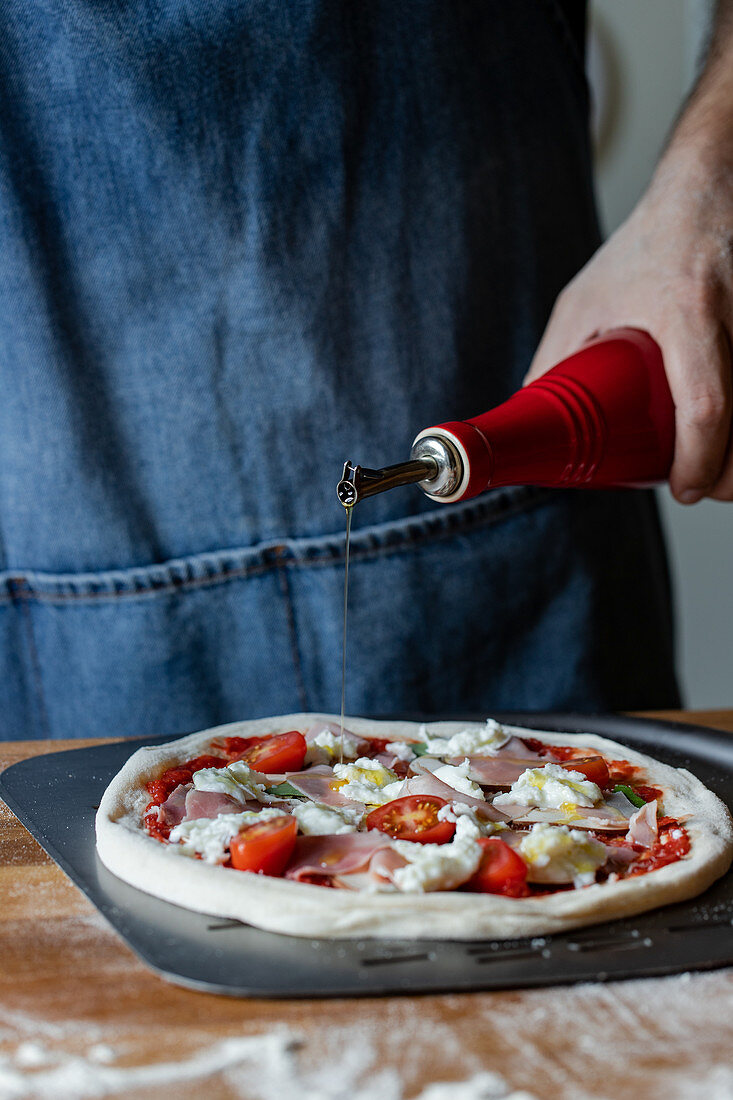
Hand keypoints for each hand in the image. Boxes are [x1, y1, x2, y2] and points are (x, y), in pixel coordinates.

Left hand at [525, 155, 732, 503]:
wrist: (709, 186)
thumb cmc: (644, 247)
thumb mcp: (584, 300)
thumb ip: (556, 358)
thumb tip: (529, 417)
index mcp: (685, 310)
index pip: (705, 401)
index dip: (699, 456)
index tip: (683, 488)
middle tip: (707, 489)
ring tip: (721, 469)